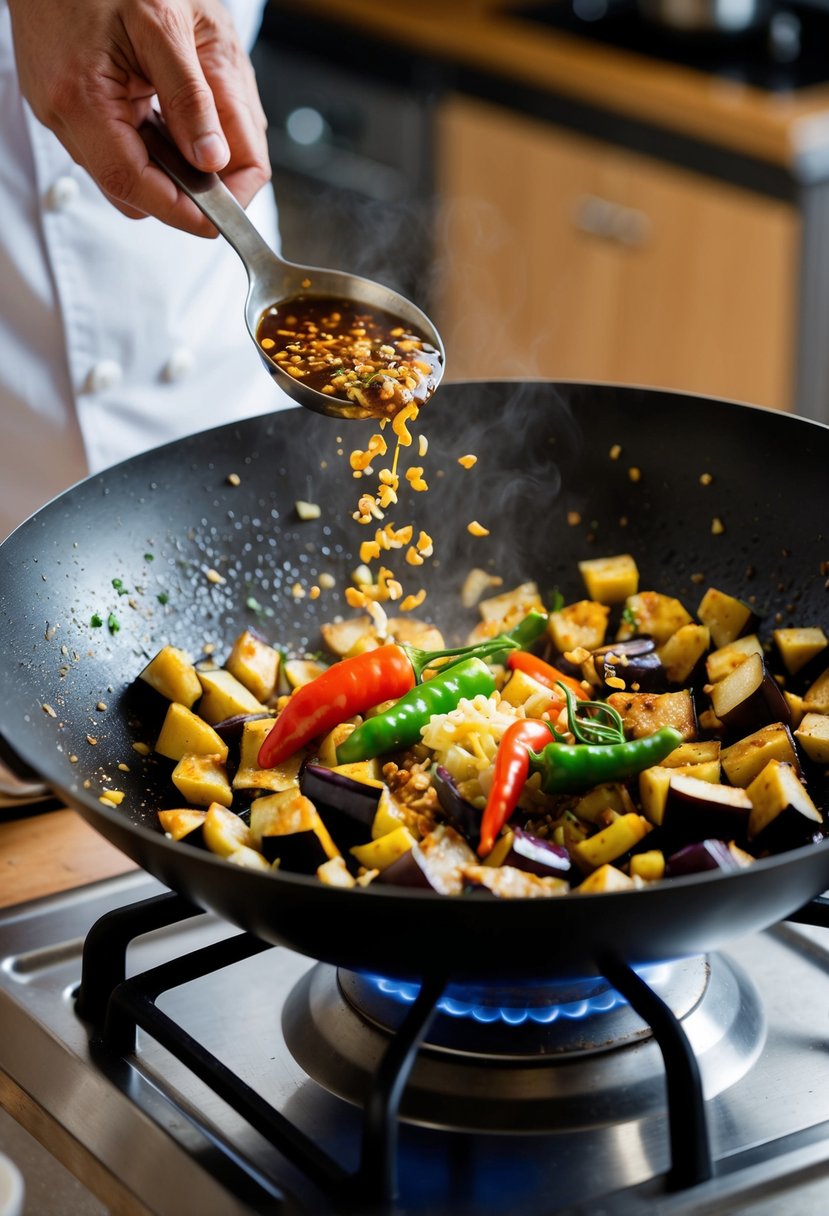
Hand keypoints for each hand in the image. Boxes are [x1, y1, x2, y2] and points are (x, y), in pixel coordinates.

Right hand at [8, 0, 270, 235]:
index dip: (184, 212)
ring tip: (198, 129)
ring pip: (125, 171)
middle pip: (131, 189)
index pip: (135, 185)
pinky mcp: (64, 105)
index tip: (225, 220)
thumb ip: (193, 95)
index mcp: (83, 96)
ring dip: (168, 164)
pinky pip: (114, 145)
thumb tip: (214, 160)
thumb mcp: (170, 23)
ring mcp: (59, 112)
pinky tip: (166, 111)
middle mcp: (63, 114)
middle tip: (227, 171)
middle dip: (183, 190)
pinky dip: (150, 142)